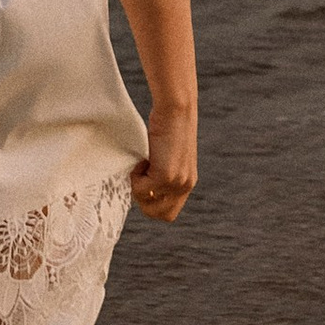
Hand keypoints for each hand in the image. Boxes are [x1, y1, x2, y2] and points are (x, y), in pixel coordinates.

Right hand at [130, 103, 195, 222]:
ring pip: (148, 204)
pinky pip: (141, 189)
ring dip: (139, 187)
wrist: (176, 109)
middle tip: (141, 176)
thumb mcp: (168, 156)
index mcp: (188, 182)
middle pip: (160, 215)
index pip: (169, 212)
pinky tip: (144, 158)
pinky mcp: (166, 176)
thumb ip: (162, 174)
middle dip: (144, 201)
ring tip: (143, 165)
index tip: (146, 182)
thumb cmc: (168, 126)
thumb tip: (142, 189)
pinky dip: (136, 176)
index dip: (153, 202)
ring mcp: (177, 182)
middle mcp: (186, 185)